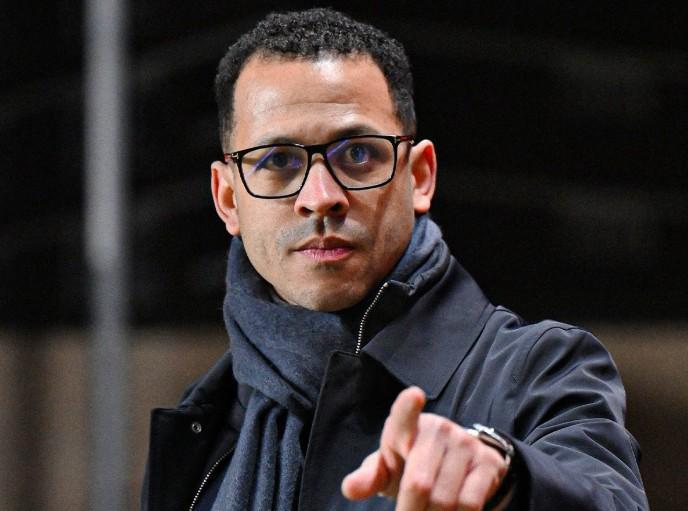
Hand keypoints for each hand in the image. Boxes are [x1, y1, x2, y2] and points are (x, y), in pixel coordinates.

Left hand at [341, 387, 507, 510]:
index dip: (409, 406)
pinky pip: (470, 503)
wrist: (454, 467)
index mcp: (404, 426)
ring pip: (445, 500)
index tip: (414, 395)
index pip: (404, 414)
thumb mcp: (387, 469)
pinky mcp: (487, 461)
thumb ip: (368, 478)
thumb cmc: (409, 466)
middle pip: (419, 483)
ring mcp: (465, 443)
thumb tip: (350, 488)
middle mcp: (437, 428)